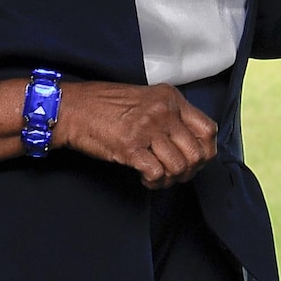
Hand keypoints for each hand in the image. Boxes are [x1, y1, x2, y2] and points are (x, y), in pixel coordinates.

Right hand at [55, 81, 219, 188]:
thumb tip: (191, 142)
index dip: (206, 151)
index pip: (208, 129)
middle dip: (189, 171)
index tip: (196, 160)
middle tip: (175, 174)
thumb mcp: (147, 99)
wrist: (73, 109)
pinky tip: (145, 179)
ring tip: (159, 178)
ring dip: (171, 179)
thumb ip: (170, 114)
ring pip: (179, 166)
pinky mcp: (130, 147)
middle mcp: (163, 112)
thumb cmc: (106, 105)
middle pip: (197, 153)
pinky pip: (157, 173)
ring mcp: (147, 129)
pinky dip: (154, 182)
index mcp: (171, 98)